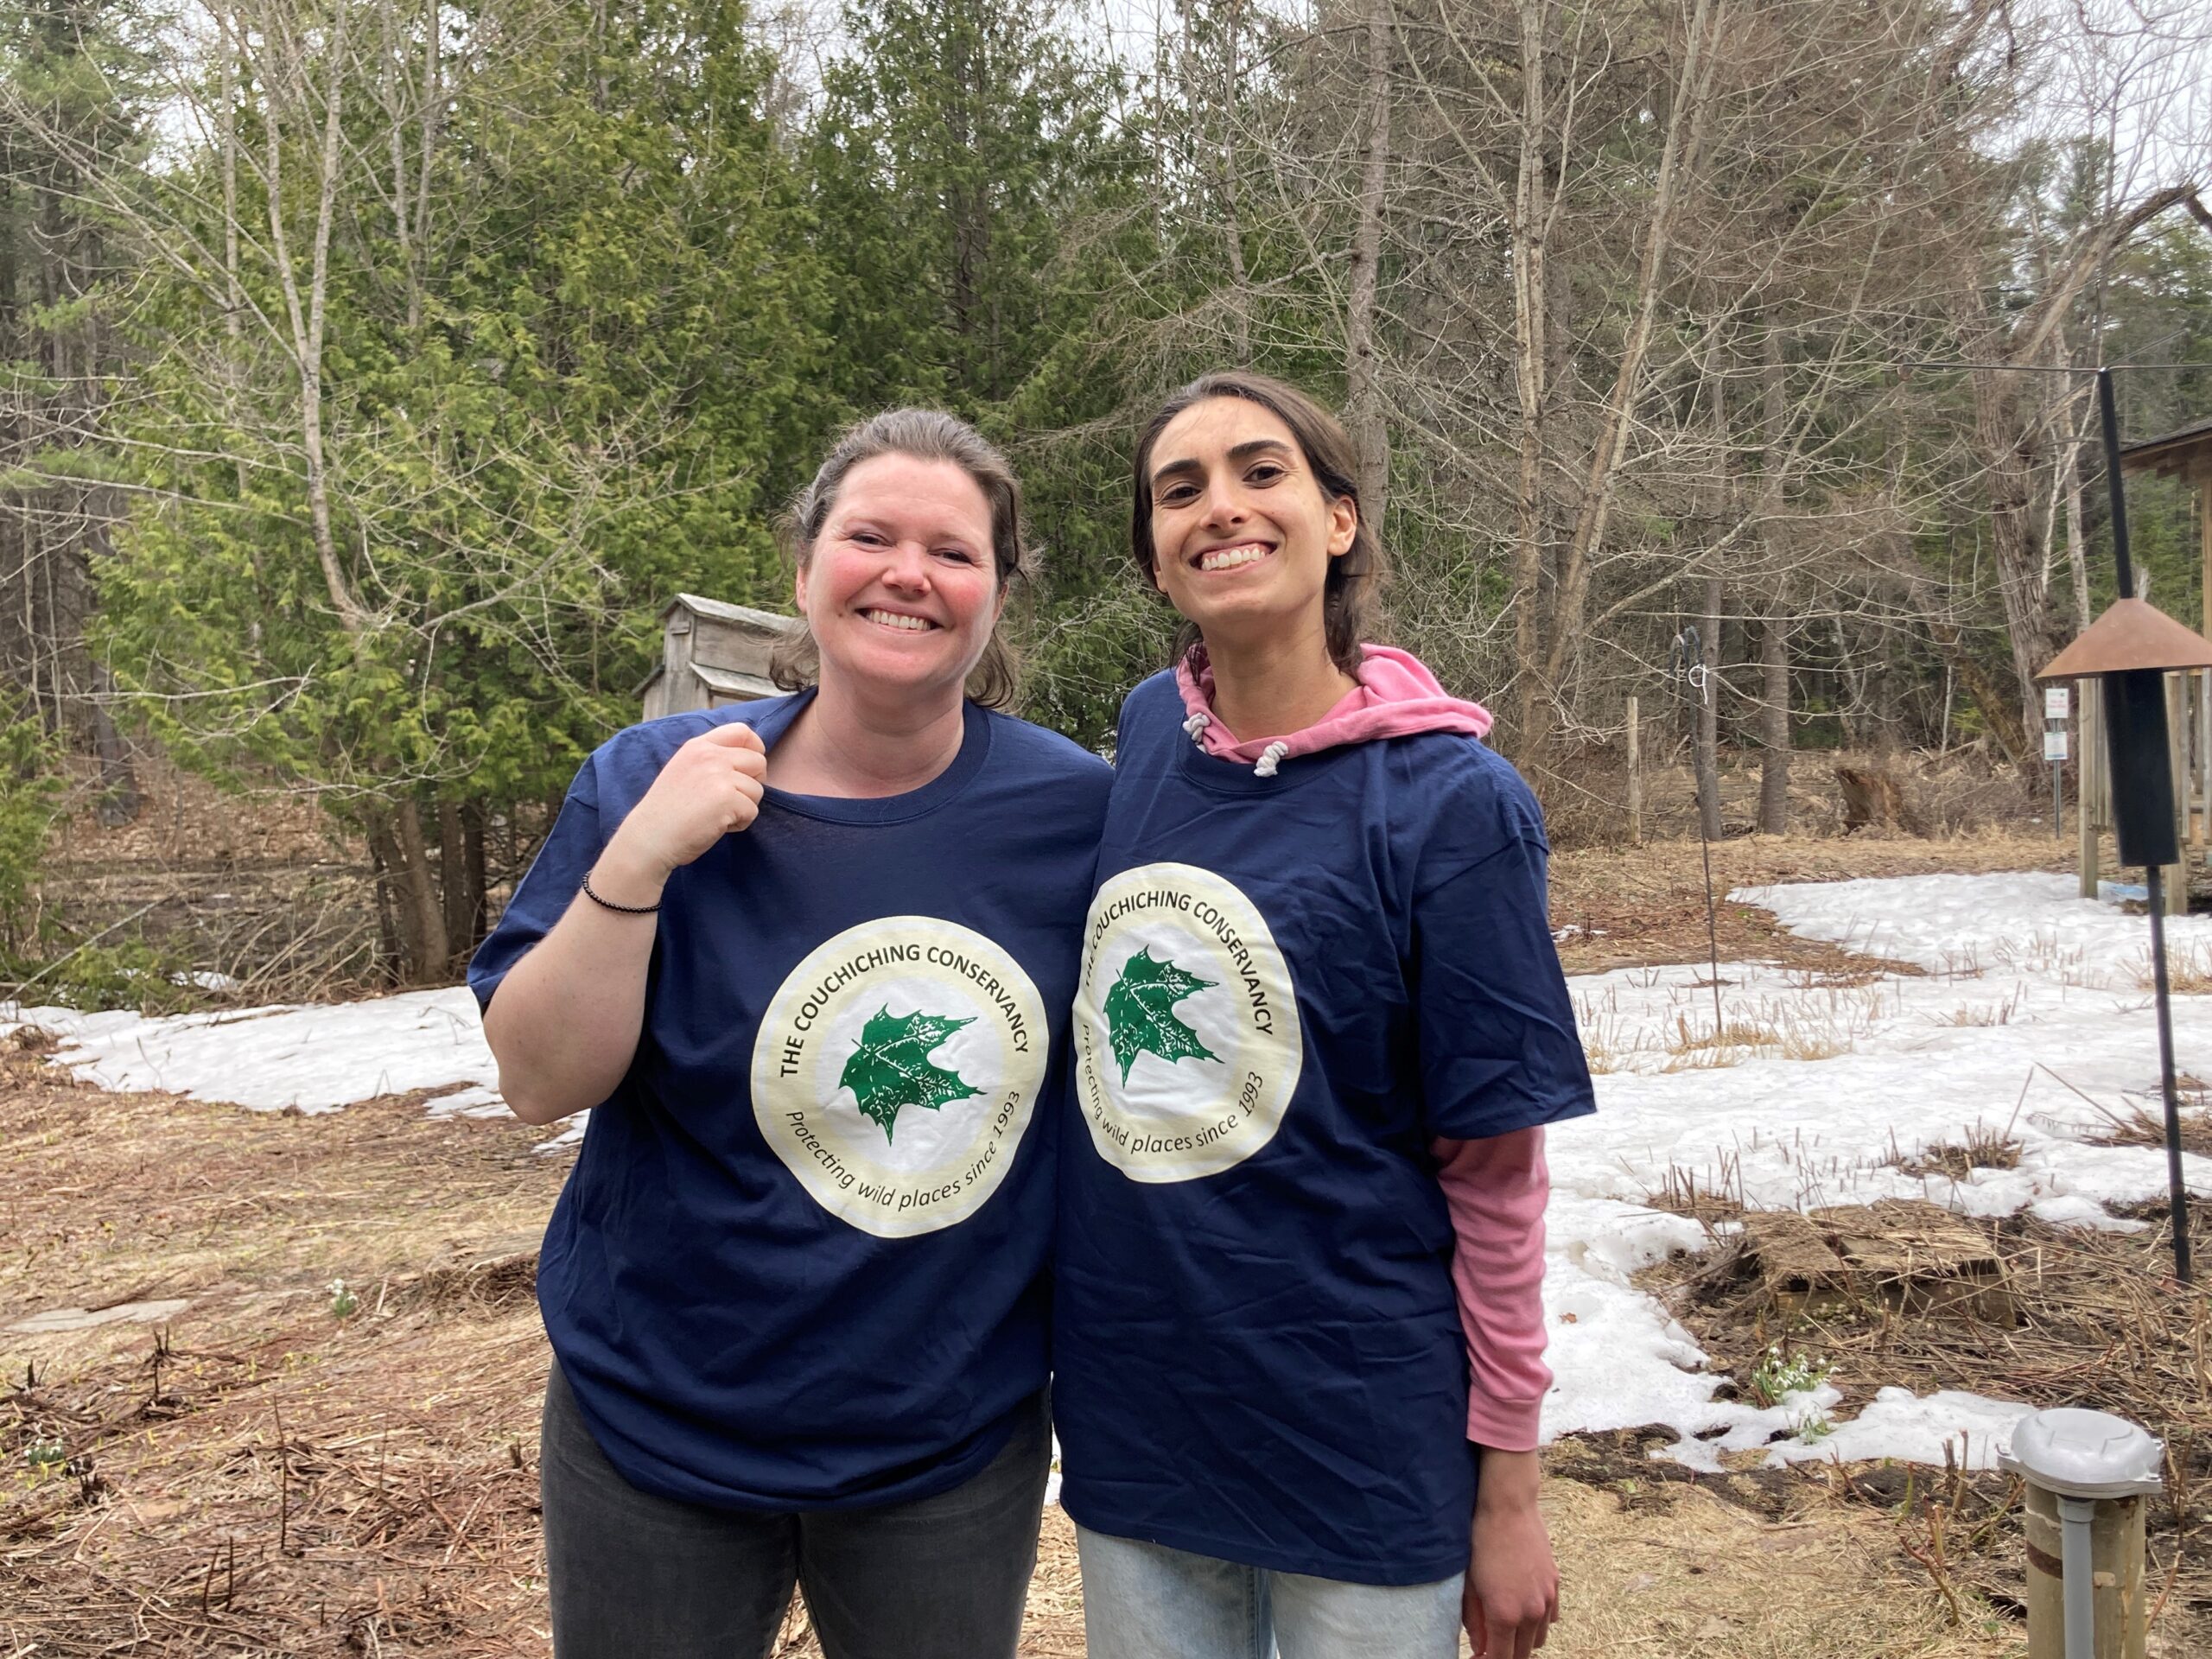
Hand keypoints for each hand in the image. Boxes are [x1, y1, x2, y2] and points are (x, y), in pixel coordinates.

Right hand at [597, 721, 767, 899]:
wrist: (650, 837)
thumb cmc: (667, 811)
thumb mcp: (684, 769)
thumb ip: (710, 760)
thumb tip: (748, 759)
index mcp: (698, 746)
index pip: (742, 731)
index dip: (755, 749)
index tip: (749, 769)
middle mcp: (710, 755)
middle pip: (758, 761)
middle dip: (752, 783)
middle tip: (731, 800)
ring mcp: (719, 775)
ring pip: (757, 790)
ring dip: (744, 807)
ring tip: (717, 815)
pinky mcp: (727, 798)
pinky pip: (752, 811)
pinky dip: (740, 823)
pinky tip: (716, 825)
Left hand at [1464, 1452, 1557, 1658]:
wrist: (1509, 1507)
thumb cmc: (1481, 1542)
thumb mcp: (1469, 1584)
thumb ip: (1474, 1621)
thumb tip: (1480, 1646)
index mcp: (1505, 1615)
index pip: (1501, 1658)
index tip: (1479, 1657)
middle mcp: (1531, 1612)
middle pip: (1523, 1654)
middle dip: (1506, 1654)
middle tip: (1491, 1645)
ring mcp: (1547, 1599)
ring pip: (1539, 1638)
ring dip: (1523, 1640)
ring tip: (1506, 1628)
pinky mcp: (1555, 1584)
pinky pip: (1551, 1617)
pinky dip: (1538, 1622)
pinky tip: (1524, 1610)